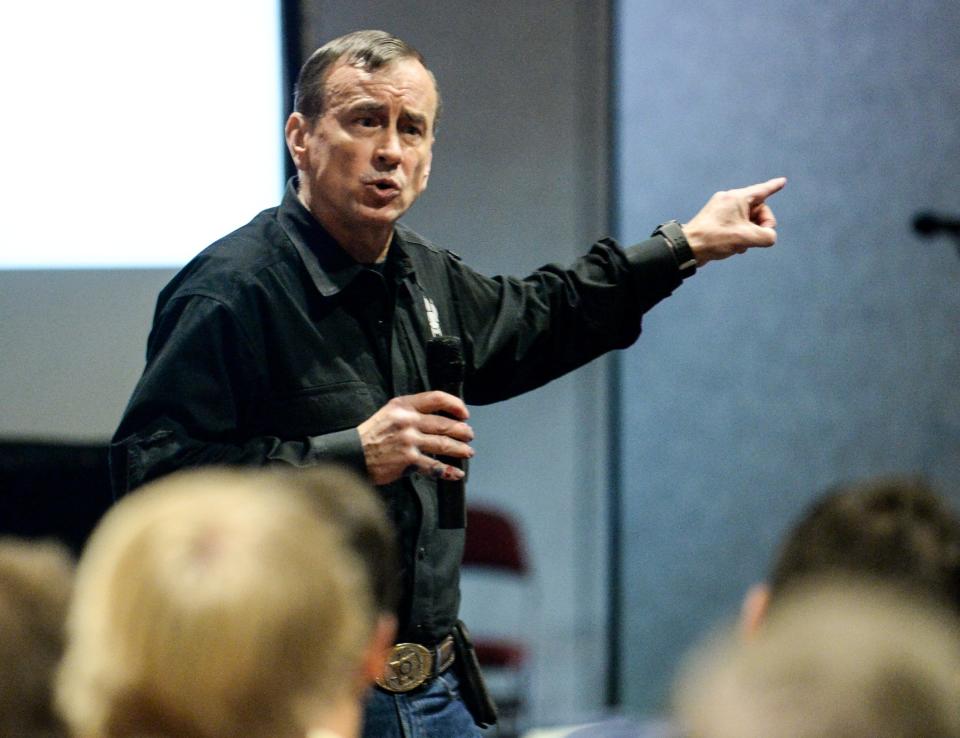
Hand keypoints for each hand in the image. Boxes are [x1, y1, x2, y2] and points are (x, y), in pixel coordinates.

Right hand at [357, 391, 473, 484]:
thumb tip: (439, 418)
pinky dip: (448, 471)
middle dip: (461, 431)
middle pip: (444, 424)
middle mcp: (407, 421)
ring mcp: (408, 440)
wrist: (353, 454)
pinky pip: (434, 466)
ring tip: (468, 452)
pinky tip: (457, 473)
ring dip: (459, 449)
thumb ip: (411, 413)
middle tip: (469, 435)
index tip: (464, 413)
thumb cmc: (372, 435)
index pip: (436, 398)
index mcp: (403, 405)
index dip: (454, 404)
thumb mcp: (389, 414)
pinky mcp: (407, 460)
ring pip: (443, 444)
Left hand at [682, 177, 786, 264]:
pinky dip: (740, 235)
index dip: (774, 186)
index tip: (782, 181)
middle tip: (757, 238)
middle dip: (761, 224)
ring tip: (742, 245)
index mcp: (737, 198)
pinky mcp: (716, 220)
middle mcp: (729, 200)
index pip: (762, 190)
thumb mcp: (747, 238)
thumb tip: (768, 236)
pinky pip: (736, 224)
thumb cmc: (716, 238)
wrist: (689, 247)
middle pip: (757, 209)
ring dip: (750, 233)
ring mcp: (721, 210)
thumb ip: (767, 236)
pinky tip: (737, 248)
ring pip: (747, 219)